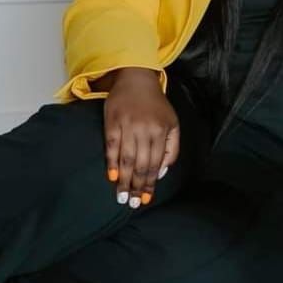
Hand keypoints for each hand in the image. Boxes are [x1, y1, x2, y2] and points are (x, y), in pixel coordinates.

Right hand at [101, 68, 179, 208]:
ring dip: (123, 179)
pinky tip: (111, 176)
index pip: (155, 164)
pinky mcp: (112, 121)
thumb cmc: (156, 105)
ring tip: (120, 196)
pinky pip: (111, 145)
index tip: (145, 199)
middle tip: (131, 203)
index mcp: (161, 131)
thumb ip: (171, 148)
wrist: (137, 79)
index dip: (149, 183)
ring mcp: (127, 125)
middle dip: (136, 186)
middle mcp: (145, 129)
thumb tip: (161, 172)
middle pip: (140, 164)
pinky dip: (111, 162)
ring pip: (126, 158)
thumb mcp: (172, 124)